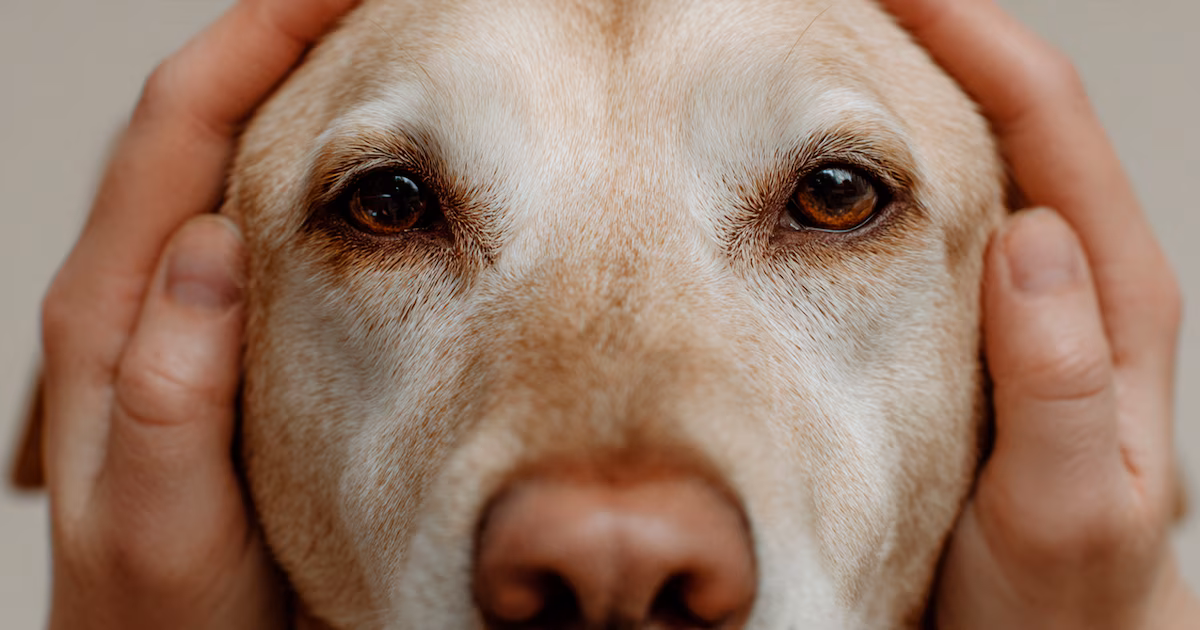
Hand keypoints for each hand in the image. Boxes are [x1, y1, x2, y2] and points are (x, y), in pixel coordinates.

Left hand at [35, 1, 359, 627]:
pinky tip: (350, 161)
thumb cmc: (162, 610)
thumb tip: (207, 243)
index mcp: (111, 319)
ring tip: (364, 50)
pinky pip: (242, 217)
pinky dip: (294, 161)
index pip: (176, 134)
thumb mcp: (158, 519)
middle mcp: (130, 295)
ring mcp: (166, 312)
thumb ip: (166, 390)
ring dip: (282, 87)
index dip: (248, 43)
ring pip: (217, 160)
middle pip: (192, 120)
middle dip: (271, 38)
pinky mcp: (202, 336)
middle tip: (364, 2)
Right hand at [879, 0, 1199, 627]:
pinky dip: (881, 163)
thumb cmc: (1060, 593)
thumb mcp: (1069, 509)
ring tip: (824, 48)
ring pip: (972, 152)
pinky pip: (935, 214)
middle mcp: (1073, 278)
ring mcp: (1025, 296)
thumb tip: (1025, 238)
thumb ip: (1059, 385)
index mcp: (1111, 297)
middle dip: (934, 34)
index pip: (1046, 121)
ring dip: (907, 86)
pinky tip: (821, 160)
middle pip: (1012, 109)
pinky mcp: (979, 323)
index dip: (972, 35)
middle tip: (837, 3)